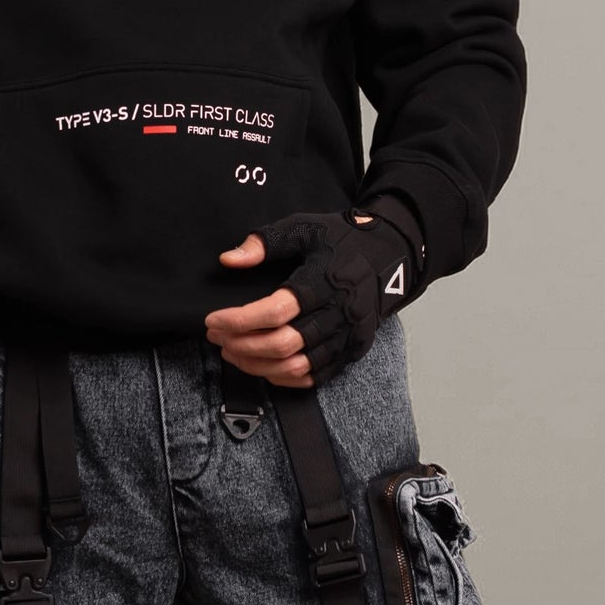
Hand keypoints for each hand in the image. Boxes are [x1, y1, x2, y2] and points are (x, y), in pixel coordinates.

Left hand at [204, 209, 416, 386]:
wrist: (391, 255)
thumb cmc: (343, 240)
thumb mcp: (303, 228)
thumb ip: (265, 242)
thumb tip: (229, 259)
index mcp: (324, 281)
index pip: (275, 311)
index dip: (239, 320)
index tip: (213, 320)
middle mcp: (339, 313)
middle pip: (282, 344)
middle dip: (242, 345)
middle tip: (218, 338)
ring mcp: (348, 336)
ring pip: (295, 366)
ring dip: (257, 365)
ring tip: (233, 353)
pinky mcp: (353, 351)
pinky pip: (313, 377)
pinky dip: (283, 376)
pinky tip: (262, 366)